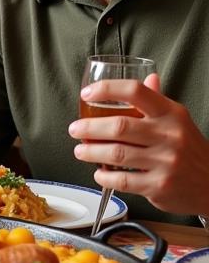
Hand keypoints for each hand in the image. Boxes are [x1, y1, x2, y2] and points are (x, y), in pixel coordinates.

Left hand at [69, 74, 208, 215]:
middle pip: (119, 126)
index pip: (136, 91)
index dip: (107, 89)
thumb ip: (158, 101)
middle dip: (88, 128)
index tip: (86, 94)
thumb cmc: (189, 149)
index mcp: (172, 114)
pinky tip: (98, 172)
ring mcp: (166, 162)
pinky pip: (121, 180)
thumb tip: (148, 76)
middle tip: (75, 129)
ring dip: (90, 152)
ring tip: (80, 151)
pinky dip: (103, 176)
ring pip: (116, 154)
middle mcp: (170, 136)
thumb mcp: (178, 121)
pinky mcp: (159, 186)